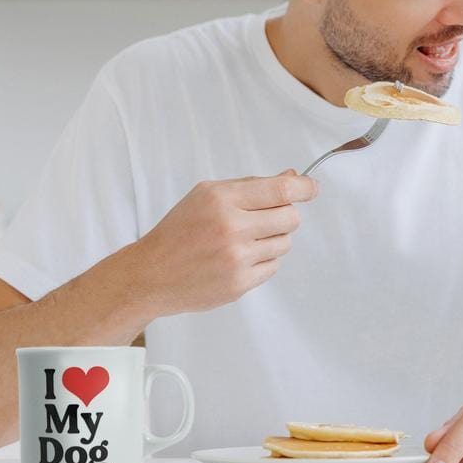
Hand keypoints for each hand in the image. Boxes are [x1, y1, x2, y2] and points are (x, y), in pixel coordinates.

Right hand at [131, 169, 317, 315]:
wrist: (151, 275)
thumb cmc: (180, 230)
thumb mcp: (208, 195)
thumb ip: (252, 185)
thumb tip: (293, 177)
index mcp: (221, 200)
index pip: (280, 190)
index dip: (304, 188)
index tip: (312, 188)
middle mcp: (230, 228)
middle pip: (291, 218)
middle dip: (286, 215)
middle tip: (267, 218)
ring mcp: (236, 259)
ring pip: (284, 243)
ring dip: (273, 239)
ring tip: (244, 240)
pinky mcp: (239, 284)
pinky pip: (273, 267)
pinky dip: (262, 261)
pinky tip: (238, 259)